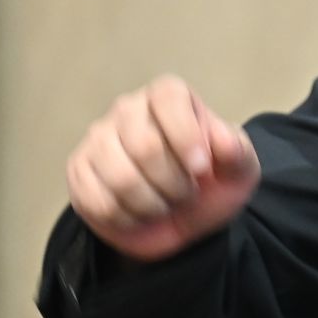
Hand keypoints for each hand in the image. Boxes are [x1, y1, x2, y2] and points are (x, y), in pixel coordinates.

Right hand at [64, 75, 260, 262]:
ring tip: (164, 204)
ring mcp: (98, 139)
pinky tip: (139, 214)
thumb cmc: (210, 185)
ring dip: (152, 204)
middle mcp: (128, 109)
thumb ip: (237, 152)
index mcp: (168, 97)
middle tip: (187, 193)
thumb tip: (223, 140)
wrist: (181, 220)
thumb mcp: (238, 172)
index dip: (186, 136)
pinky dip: (127, 219)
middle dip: (174, 183)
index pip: (169, 98)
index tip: (201, 169)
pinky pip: (99, 201)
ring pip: (120, 177)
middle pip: (144, 146)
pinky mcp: (79, 170)